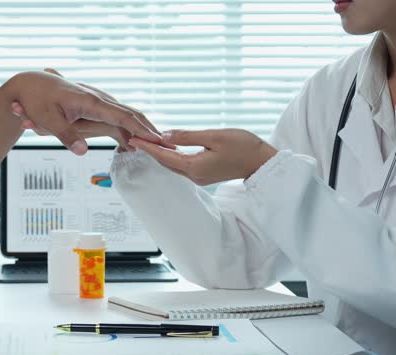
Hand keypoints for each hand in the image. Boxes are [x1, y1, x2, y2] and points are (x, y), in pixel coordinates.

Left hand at [7, 68, 165, 153]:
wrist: (30, 84)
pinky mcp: (96, 107)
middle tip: (169, 148)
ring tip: (160, 148)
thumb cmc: (37, 100)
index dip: (141, 130)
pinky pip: (119, 118)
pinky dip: (132, 130)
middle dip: (151, 131)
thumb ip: (66, 135)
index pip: (124, 116)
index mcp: (91, 101)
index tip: (157, 142)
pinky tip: (139, 143)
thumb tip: (83, 152)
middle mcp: (100, 99)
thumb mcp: (47, 119)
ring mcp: (99, 102)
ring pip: (128, 115)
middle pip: (132, 114)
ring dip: (144, 130)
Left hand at [129, 129, 277, 185]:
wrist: (261, 161)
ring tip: (146, 142)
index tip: (133, 138)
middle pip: (166, 163)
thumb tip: (165, 135)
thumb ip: (187, 136)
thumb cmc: (243, 146)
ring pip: (173, 165)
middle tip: (134, 138)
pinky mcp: (204, 175)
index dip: (148, 147)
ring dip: (160, 154)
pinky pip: (182, 166)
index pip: (164, 156)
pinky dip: (172, 157)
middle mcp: (194, 176)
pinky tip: (167, 148)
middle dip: (150, 151)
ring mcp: (199, 177)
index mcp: (194, 167)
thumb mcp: (214, 136)